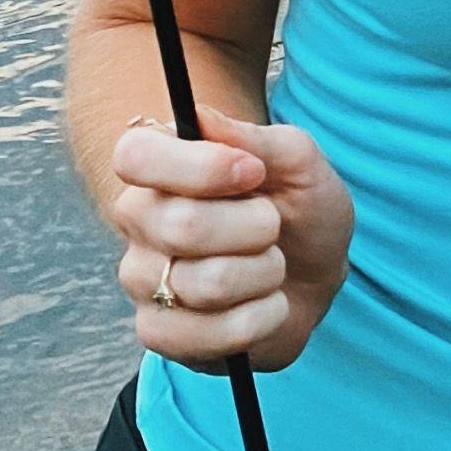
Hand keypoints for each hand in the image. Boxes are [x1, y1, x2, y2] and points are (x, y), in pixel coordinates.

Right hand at [103, 105, 355, 372]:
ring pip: (205, 283)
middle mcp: (138, 220)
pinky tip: (263, 305)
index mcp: (159, 166)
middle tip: (272, 224)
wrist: (315, 277)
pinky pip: (210, 333)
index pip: (135, 156)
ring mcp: (142, 280)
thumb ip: (258, 139)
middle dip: (256, 227)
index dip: (199, 167)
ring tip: (270, 265)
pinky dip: (260, 318)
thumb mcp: (299, 164)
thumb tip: (202, 117)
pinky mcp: (159, 332)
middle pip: (183, 226)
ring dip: (264, 273)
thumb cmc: (299, 210)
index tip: (252, 171)